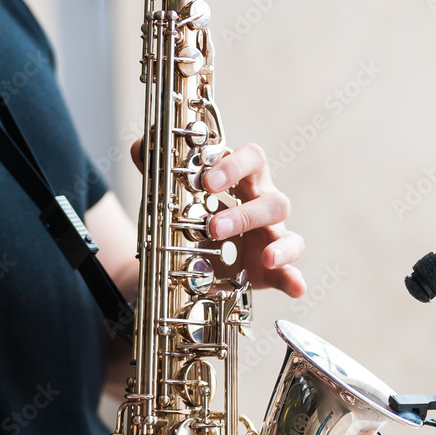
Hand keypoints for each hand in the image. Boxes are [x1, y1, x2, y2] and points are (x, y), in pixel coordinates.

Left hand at [130, 140, 305, 297]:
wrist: (194, 259)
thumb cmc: (195, 216)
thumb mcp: (176, 197)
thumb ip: (158, 172)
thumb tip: (139, 146)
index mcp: (243, 180)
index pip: (252, 159)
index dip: (234, 167)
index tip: (207, 181)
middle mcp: (262, 204)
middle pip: (271, 200)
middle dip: (243, 215)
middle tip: (213, 228)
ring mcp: (271, 237)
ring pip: (286, 233)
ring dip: (277, 245)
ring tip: (265, 258)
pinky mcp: (272, 268)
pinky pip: (290, 272)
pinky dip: (294, 279)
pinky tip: (297, 288)